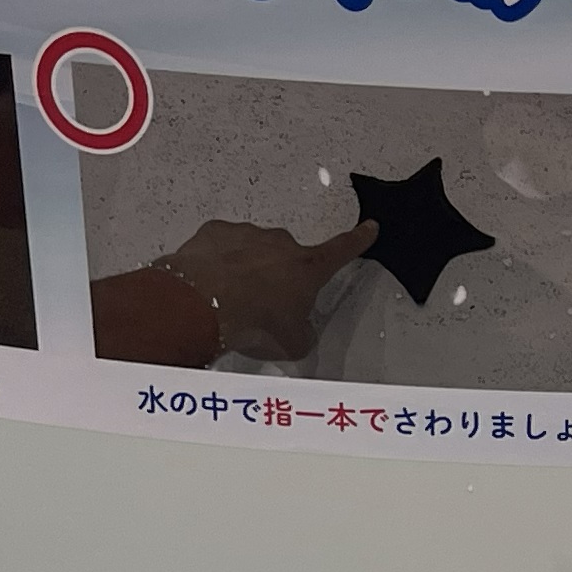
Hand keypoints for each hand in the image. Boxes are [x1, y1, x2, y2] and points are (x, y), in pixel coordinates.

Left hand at [150, 216, 379, 360]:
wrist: (203, 306)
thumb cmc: (255, 324)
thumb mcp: (293, 343)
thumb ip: (303, 333)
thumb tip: (299, 331)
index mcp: (308, 268)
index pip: (342, 250)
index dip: (357, 240)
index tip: (368, 227)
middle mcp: (281, 244)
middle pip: (287, 258)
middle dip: (278, 277)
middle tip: (261, 306)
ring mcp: (247, 234)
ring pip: (252, 250)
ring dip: (246, 270)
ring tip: (230, 300)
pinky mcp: (216, 232)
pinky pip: (222, 245)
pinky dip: (218, 262)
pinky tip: (209, 284)